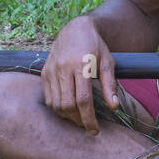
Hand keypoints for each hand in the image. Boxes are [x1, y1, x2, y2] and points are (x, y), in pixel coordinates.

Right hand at [40, 16, 118, 134]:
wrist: (75, 28)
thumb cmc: (95, 46)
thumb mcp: (107, 62)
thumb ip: (109, 84)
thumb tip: (114, 106)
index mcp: (81, 65)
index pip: (83, 100)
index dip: (89, 118)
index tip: (95, 130)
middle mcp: (63, 68)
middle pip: (68, 105)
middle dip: (78, 120)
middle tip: (87, 125)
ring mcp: (51, 70)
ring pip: (56, 104)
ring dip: (67, 116)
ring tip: (78, 118)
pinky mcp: (44, 72)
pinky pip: (48, 98)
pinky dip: (57, 107)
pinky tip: (67, 108)